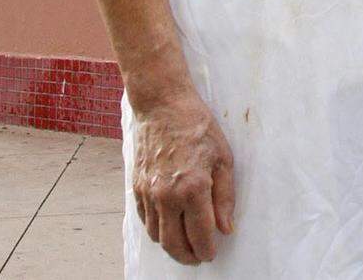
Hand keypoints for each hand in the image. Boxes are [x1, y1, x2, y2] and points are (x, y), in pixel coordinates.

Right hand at [131, 92, 234, 264]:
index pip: (200, 235)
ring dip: (171, 245)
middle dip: (188, 256)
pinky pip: (145, 220)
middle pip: (174, 245)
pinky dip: (157, 229)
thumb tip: (226, 228)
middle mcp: (167, 195)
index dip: (207, 249)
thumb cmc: (197, 127)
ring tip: (185, 242)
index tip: (212, 252)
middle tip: (198, 256)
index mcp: (193, 188)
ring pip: (158, 236)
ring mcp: (149, 193)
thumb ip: (225, 196)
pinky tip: (168, 224)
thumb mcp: (223, 157)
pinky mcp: (136, 187)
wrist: (163, 105)